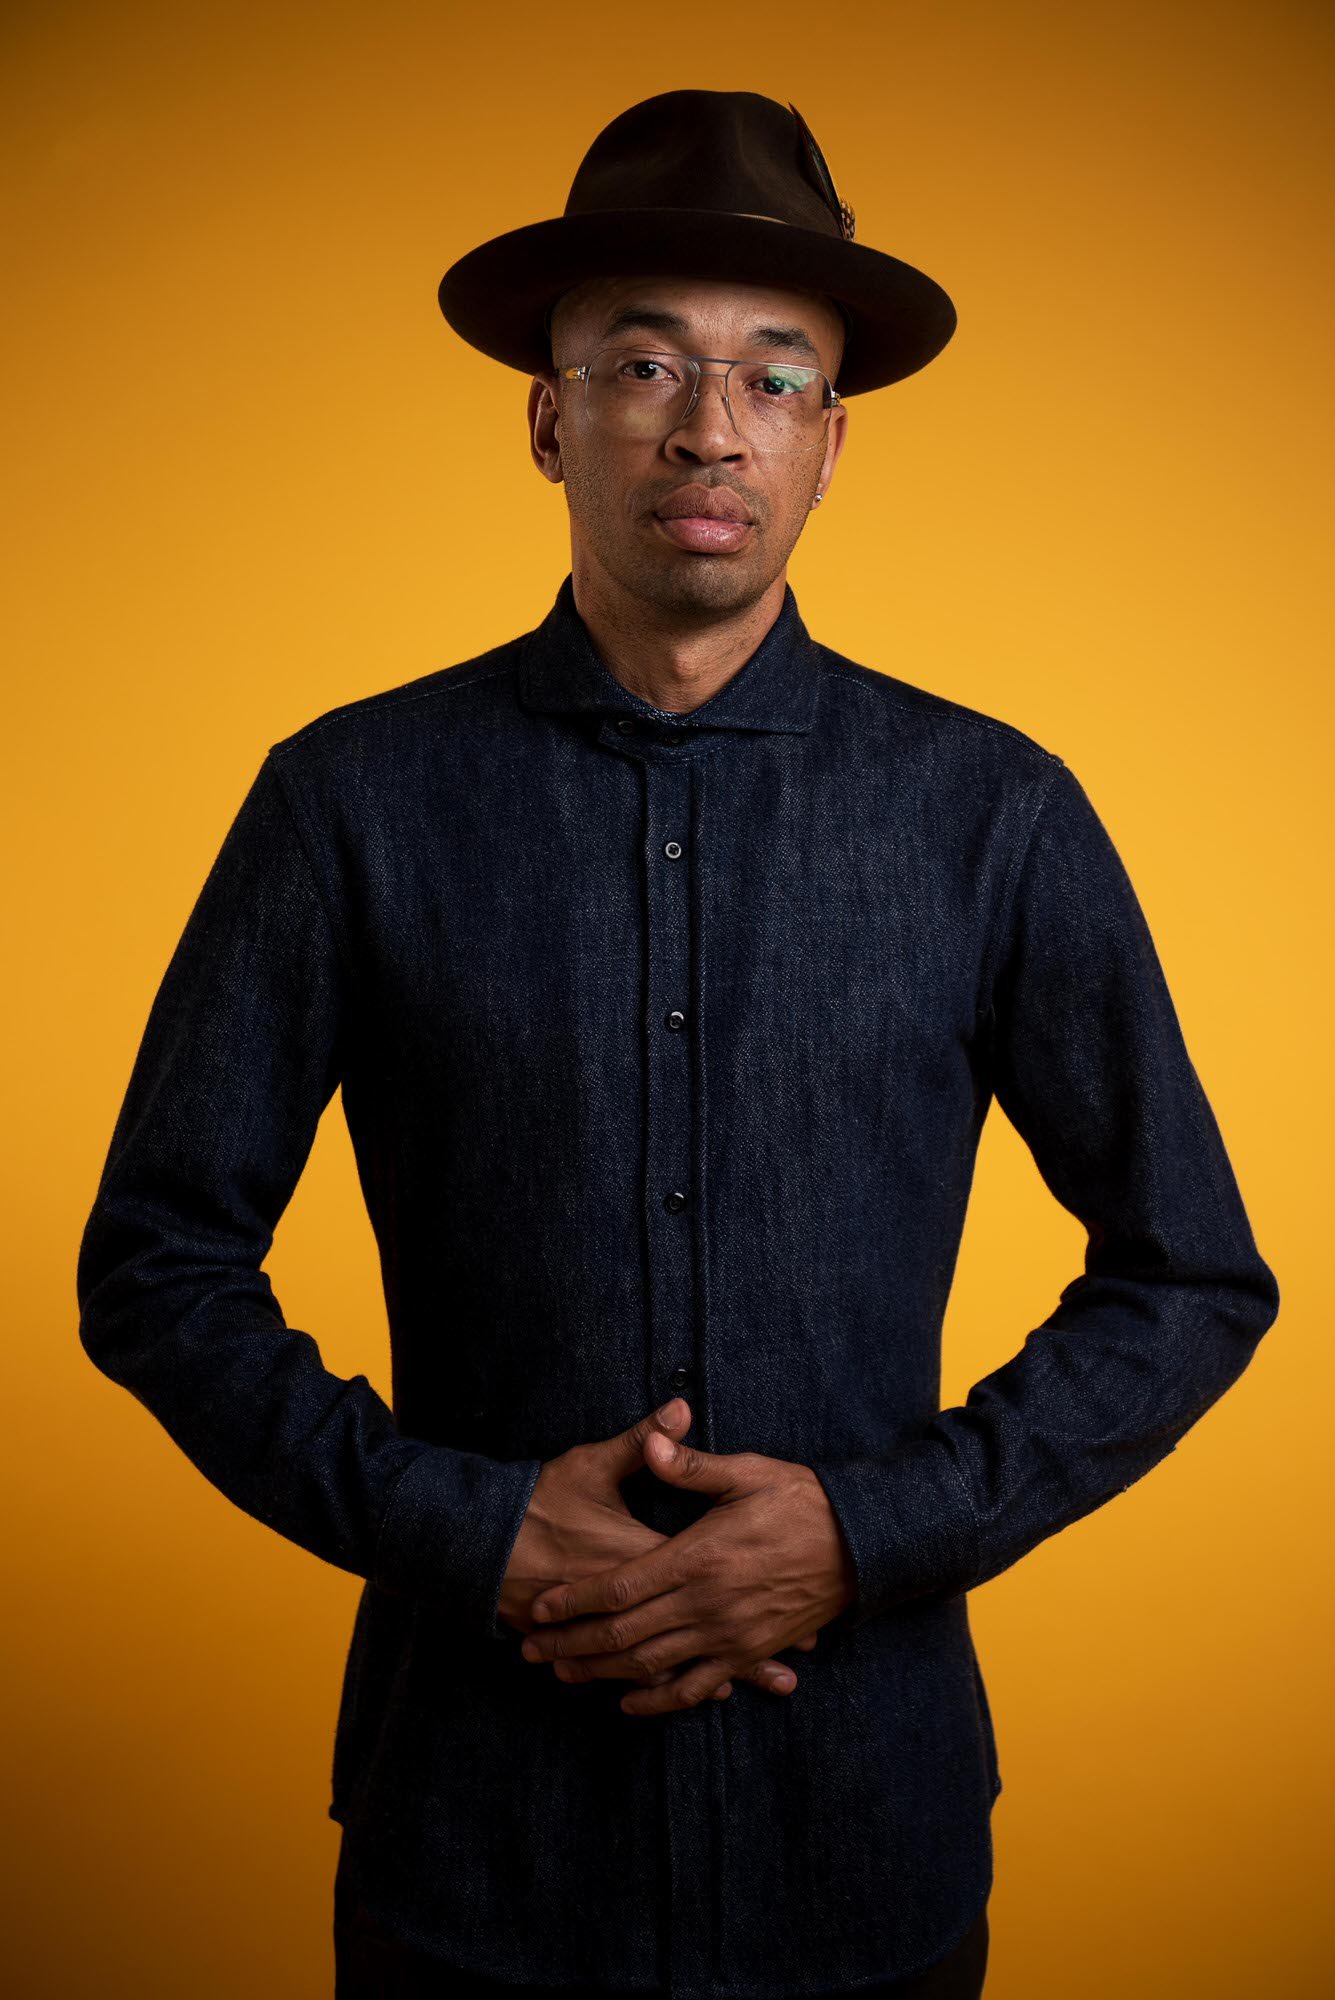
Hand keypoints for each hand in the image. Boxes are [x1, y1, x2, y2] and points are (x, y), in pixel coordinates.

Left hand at [520, 1415, 856, 1715]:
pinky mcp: (748, 1652)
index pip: (621, 1585)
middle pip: (624, 1634)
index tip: (540, 1606)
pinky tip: (630, 1703)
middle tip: (532, 1650)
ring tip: (564, 1674)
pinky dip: (659, 1700)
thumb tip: (650, 1441)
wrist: (860, 1545)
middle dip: (573, 1643)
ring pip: (651, 1665)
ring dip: (603, 1673)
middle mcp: (707, 1604)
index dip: (575, 1599)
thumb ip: (691, 1465)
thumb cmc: (800, 1501)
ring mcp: (728, 1635)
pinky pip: (695, 1687)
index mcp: (699, 1557)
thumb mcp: (747, 1473)